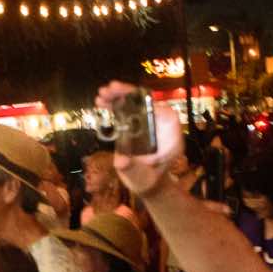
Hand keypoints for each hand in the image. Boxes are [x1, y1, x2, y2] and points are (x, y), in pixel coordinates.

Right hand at [96, 81, 180, 196]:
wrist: (146, 182)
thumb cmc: (147, 181)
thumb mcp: (141, 179)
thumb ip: (133, 170)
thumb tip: (121, 161)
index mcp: (170, 138)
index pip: (165, 115)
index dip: (148, 105)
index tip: (130, 100)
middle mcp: (162, 126)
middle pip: (149, 103)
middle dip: (129, 94)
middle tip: (110, 89)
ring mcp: (149, 122)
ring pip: (137, 103)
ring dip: (119, 96)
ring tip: (101, 94)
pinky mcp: (138, 122)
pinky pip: (128, 109)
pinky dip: (116, 104)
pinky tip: (101, 102)